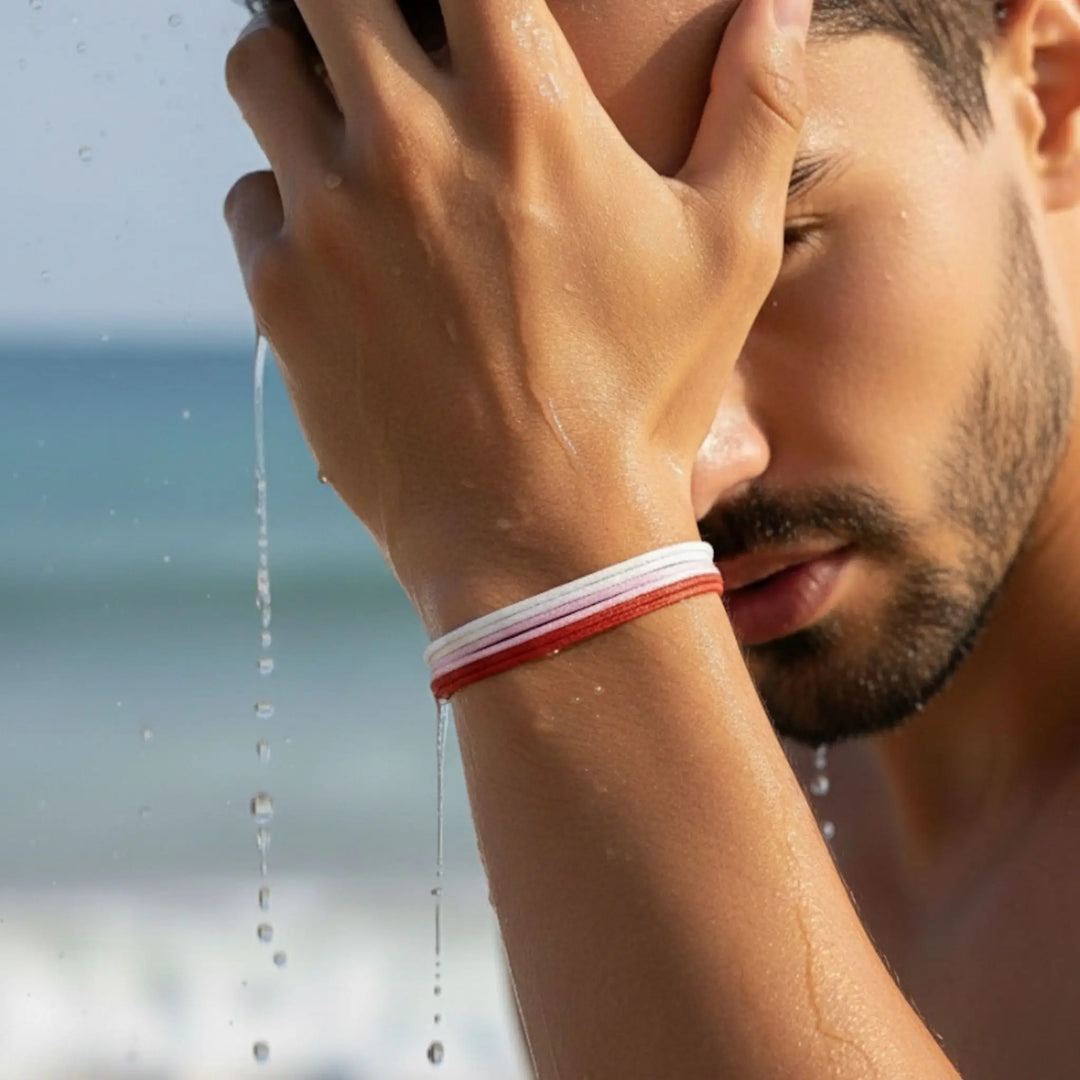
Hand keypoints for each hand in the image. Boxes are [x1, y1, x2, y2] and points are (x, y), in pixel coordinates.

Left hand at [224, 0, 810, 627]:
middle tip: (385, 38)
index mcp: (524, 109)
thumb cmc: (645, 397)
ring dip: (295, 69)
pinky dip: (281, 200)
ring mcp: (329, 216)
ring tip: (344, 117)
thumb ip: (760, 106)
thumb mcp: (729, 252)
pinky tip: (335, 242)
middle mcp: (408, 142)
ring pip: (259, 68)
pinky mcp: (281, 293)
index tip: (462, 6)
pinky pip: (249, 198)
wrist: (543, 534)